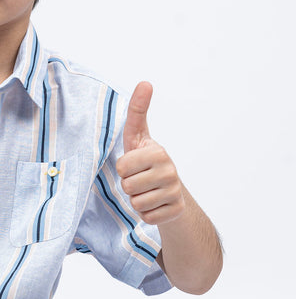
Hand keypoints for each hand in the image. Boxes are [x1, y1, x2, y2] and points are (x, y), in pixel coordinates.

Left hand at [115, 82, 185, 225]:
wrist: (170, 190)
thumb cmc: (146, 160)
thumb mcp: (138, 136)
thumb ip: (137, 111)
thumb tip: (145, 82)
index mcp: (158, 151)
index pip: (122, 167)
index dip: (123, 168)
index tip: (134, 164)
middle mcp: (170, 170)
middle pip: (127, 186)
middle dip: (129, 185)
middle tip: (139, 179)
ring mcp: (175, 191)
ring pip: (136, 203)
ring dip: (137, 199)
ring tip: (147, 190)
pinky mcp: (176, 210)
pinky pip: (147, 217)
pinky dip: (146, 213)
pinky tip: (154, 203)